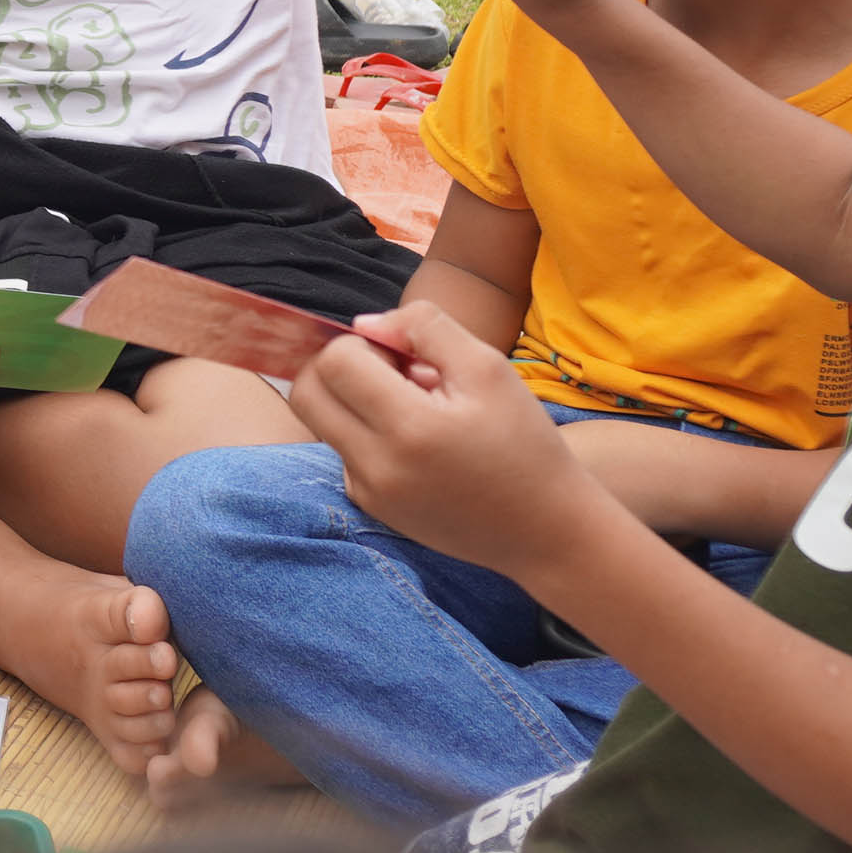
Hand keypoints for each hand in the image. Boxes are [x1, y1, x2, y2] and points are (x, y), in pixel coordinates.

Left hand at [293, 301, 611, 582]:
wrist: (544, 528)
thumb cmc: (523, 441)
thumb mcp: (487, 367)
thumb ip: (424, 327)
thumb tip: (364, 324)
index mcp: (408, 427)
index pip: (336, 361)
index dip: (364, 343)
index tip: (406, 355)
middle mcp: (376, 466)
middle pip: (306, 393)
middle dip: (338, 367)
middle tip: (392, 372)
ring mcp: (368, 492)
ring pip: (321, 421)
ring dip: (353, 401)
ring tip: (413, 407)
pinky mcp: (371, 508)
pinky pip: (344, 453)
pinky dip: (366, 434)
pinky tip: (417, 441)